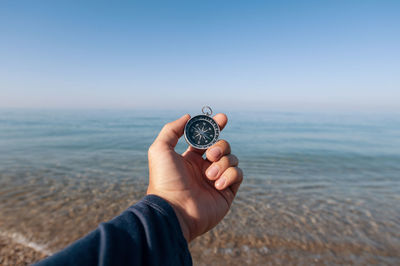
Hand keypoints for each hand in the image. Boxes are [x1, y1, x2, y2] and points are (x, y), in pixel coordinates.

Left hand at [147, 114, 242, 241]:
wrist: (174, 209)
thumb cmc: (165, 180)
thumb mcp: (160, 149)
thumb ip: (172, 129)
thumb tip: (188, 117)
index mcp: (190, 159)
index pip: (207, 139)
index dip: (215, 127)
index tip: (222, 118)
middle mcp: (204, 168)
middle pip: (222, 146)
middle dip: (220, 146)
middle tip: (210, 154)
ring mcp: (217, 180)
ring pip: (232, 159)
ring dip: (222, 163)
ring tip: (209, 175)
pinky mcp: (227, 192)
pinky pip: (238, 174)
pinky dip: (230, 175)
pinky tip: (217, 185)